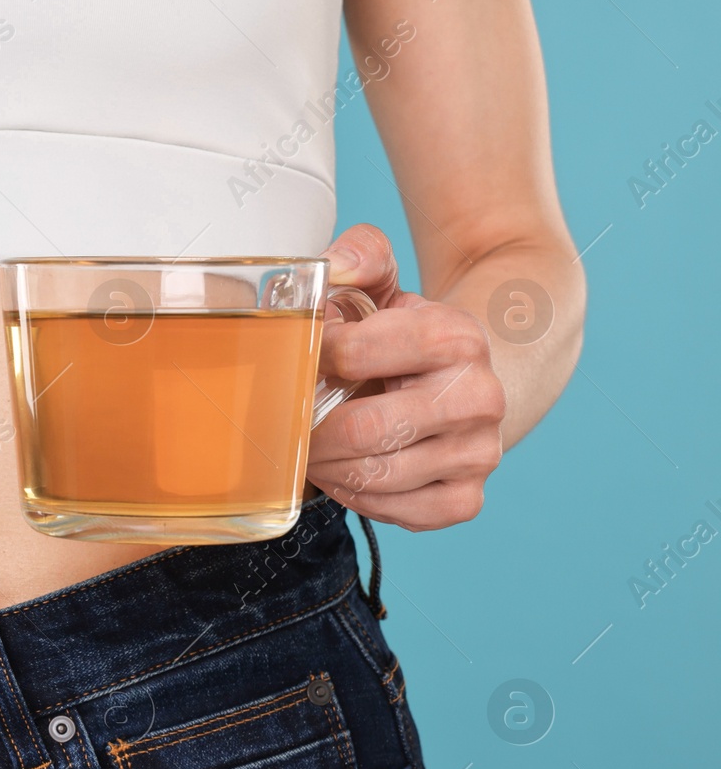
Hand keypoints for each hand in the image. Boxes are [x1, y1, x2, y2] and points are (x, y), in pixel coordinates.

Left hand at [308, 224, 506, 531]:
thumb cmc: (402, 335)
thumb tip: (332, 267)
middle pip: (361, 430)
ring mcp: (479, 452)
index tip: (299, 362)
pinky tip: (349, 471)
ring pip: (373, 476)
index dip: (309, 360)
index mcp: (455, 336)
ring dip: (328, 466)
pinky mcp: (466, 497)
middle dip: (311, 431)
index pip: (351, 354)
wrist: (462, 377)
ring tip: (317, 446)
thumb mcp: (382, 282)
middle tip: (290, 424)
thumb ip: (358, 256)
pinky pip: (393, 511)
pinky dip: (357, 497)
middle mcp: (478, 396)